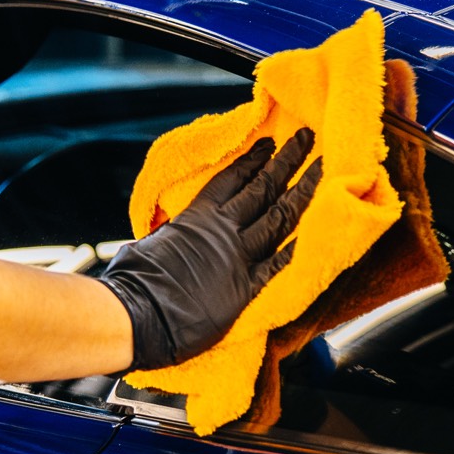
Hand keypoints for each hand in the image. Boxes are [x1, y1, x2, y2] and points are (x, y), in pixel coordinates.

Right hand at [100, 129, 321, 369]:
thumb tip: (167, 235)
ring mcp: (238, 257)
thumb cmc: (132, 283)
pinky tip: (316, 230)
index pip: (232, 180)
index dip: (254, 160)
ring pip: (280, 218)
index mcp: (197, 217)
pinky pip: (279, 264)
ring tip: (321, 169)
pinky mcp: (246, 288)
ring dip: (303, 192)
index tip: (270, 144)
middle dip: (287, 161)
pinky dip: (298, 247)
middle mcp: (223, 231)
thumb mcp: (149, 245)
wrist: (136, 316)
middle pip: (264, 189)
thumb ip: (169, 236)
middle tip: (306, 138)